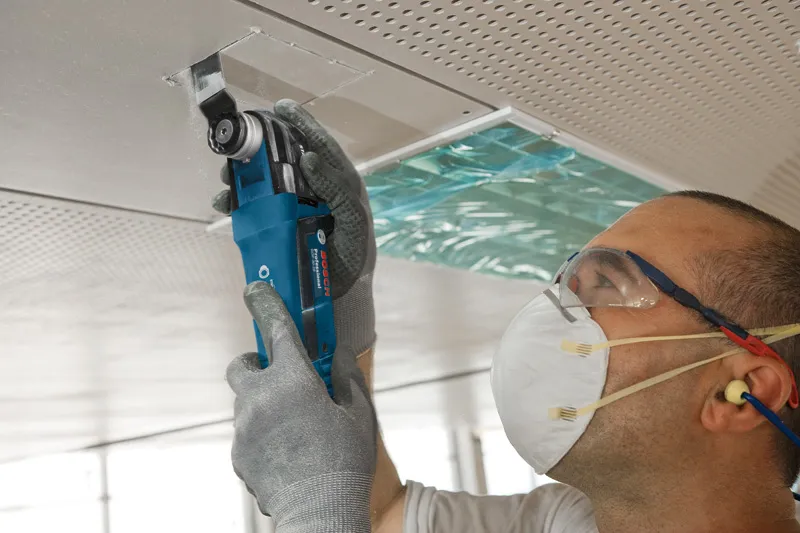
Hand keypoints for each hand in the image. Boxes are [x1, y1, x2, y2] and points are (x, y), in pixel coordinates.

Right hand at [213, 99, 376, 356]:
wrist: (340, 292)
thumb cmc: (354, 253)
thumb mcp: (353, 219)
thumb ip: (337, 187)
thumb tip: (309, 157)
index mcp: (338, 182)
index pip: (319, 145)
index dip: (301, 124)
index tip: (281, 107)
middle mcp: (314, 189)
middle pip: (285, 159)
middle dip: (261, 149)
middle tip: (241, 143)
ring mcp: (294, 206)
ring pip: (265, 181)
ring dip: (244, 175)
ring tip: (227, 175)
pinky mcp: (277, 225)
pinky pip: (254, 207)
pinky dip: (237, 203)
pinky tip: (225, 203)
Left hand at [228, 281, 376, 531]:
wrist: (319, 510)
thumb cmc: (345, 460)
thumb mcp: (358, 413)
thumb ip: (347, 377)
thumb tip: (341, 356)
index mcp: (293, 379)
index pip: (277, 329)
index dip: (266, 304)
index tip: (256, 289)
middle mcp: (260, 397)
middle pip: (242, 365)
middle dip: (256, 366)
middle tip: (281, 380)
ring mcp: (244, 427)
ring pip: (245, 403)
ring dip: (263, 405)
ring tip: (294, 430)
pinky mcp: (238, 453)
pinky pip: (246, 433)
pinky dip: (260, 435)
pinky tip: (286, 453)